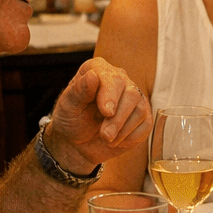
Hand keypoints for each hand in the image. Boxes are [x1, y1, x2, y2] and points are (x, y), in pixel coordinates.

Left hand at [44, 57, 152, 171]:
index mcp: (100, 70)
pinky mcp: (143, 116)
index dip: (110, 95)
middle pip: (131, 94)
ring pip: (140, 110)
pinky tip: (116, 140)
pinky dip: (130, 137)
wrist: (79, 142)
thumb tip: (92, 76)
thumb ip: (79, 91)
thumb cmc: (72, 119)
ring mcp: (135, 98)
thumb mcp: (67, 106)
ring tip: (106, 139)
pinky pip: (145, 125)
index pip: (113, 78)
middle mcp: (120, 80)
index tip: (106, 112)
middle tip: (105, 135)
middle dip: (118, 118)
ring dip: (123, 130)